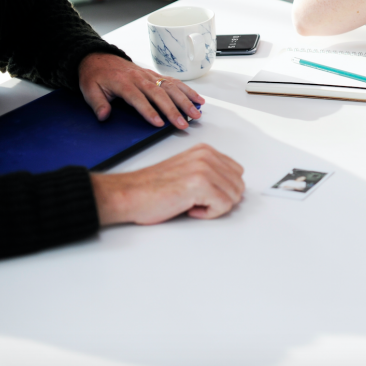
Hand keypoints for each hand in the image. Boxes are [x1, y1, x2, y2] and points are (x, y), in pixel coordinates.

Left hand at [78, 52, 204, 129]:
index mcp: (123, 83)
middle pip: (160, 94)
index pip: (138, 98)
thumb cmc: (96, 75)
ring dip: (185, 101)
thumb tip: (103, 115)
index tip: (158, 122)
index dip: (149, 111)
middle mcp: (140, 78)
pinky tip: (197, 99)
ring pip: (171, 87)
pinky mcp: (155, 75)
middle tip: (183, 123)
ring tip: (195, 113)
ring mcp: (150, 76)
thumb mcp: (89, 89)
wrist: (99, 58)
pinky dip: (187, 90)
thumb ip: (97, 103)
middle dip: (173, 109)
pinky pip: (174, 82)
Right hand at [91, 143, 244, 224]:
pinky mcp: (200, 184)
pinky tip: (189, 208)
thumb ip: (210, 173)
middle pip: (238, 185)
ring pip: (233, 197)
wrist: (128, 194)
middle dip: (222, 199)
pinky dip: (208, 214)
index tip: (204, 194)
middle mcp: (206, 156)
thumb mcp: (187, 171)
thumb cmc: (152, 188)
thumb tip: (231, 187)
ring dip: (214, 207)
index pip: (237, 172)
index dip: (223, 190)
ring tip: (191, 204)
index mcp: (205, 151)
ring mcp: (204, 168)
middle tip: (198, 202)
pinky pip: (223, 206)